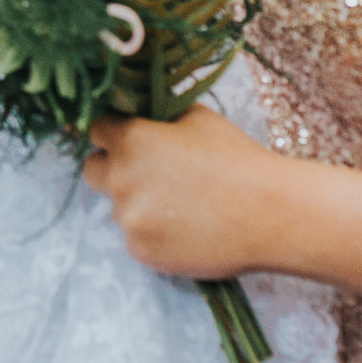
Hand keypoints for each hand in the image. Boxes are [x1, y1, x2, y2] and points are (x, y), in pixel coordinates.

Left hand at [82, 106, 284, 280]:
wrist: (269, 214)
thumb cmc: (237, 159)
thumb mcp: (196, 118)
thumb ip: (158, 115)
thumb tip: (141, 111)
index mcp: (131, 140)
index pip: (95, 130)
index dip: (113, 133)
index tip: (128, 139)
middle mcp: (120, 179)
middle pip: (92, 170)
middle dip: (112, 168)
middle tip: (147, 174)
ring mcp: (128, 219)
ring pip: (118, 207)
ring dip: (137, 204)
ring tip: (181, 206)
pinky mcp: (141, 251)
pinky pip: (135, 237)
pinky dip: (153, 233)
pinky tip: (185, 229)